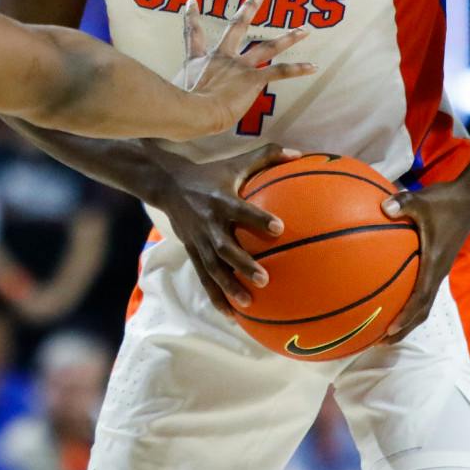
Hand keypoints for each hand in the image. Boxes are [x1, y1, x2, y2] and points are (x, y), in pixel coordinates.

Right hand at [145, 141, 300, 314]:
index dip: (258, 219)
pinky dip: (216, 297)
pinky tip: (232, 315)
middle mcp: (209, 223)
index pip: (241, 210)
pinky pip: (204, 278)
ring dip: (229, 286)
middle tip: (265, 278)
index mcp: (221, 200)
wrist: (168, 185)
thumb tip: (300, 154)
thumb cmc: (211, 175)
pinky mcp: (192, 253)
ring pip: (213, 268)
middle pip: (225, 247)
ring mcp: (199, 241)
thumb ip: (267, 157)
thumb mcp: (235, 163)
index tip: (279, 228)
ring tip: (247, 303)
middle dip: (243, 264)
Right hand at [171, 0, 313, 139]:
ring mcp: (238, 66)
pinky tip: (313, 67)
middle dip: (249, 9)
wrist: (193, 111)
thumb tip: (164, 104)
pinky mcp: (253, 79)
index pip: (193, 34)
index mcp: (198, 61)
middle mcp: (220, 58)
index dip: (191, 17)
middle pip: (237, 27)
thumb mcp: (170, 96)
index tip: (191, 1)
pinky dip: (297, 69)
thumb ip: (172, 94)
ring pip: (267, 48)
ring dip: (288, 38)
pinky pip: (279, 72)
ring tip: (304, 29)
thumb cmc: (178, 108)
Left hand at [380, 175, 469, 342]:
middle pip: (422, 310)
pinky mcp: (438, 263)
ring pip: (424, 303)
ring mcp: (439, 269)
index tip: (390, 331)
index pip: (420, 298)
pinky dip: (409, 301)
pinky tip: (390, 296)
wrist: (469, 198)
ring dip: (407, 319)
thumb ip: (403, 203)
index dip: (406, 317)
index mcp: (434, 263)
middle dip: (404, 328)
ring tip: (385, 330)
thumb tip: (383, 207)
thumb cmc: (445, 201)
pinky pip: (423, 289)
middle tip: (381, 341)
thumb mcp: (421, 199)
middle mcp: (438, 272)